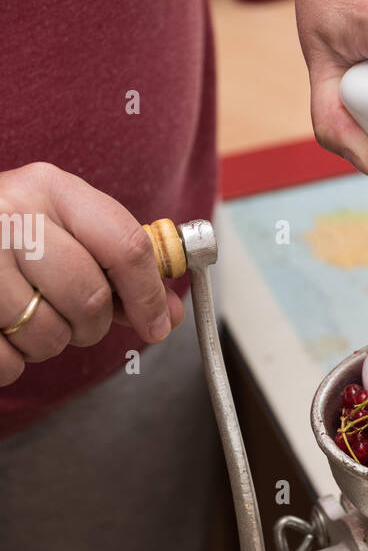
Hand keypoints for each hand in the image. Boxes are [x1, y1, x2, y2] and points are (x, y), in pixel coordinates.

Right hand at [0, 163, 183, 385]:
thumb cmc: (8, 237)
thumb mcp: (63, 232)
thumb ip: (119, 270)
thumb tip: (169, 315)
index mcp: (49, 188)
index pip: (126, 245)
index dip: (149, 295)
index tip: (156, 325)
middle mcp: (11, 214)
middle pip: (90, 297)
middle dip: (91, 326)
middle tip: (74, 320)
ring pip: (48, 334)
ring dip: (47, 344)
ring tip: (28, 317)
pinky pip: (7, 362)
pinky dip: (11, 362)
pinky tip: (1, 331)